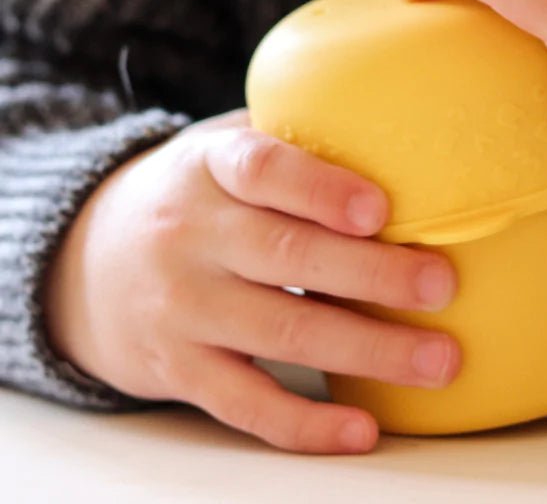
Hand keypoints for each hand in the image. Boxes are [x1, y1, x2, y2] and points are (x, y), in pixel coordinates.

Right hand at [43, 110, 460, 453]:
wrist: (86, 261)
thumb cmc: (196, 193)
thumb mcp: (224, 146)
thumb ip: (294, 137)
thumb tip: (403, 132)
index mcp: (211, 167)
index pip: (263, 170)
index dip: (320, 189)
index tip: (379, 209)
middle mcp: (191, 235)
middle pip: (288, 255)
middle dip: (373, 275)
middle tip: (442, 286)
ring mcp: (183, 307)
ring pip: (281, 332)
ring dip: (367, 350)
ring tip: (439, 360)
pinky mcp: (179, 370)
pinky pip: (246, 403)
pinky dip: (305, 425)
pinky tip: (362, 431)